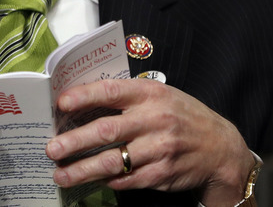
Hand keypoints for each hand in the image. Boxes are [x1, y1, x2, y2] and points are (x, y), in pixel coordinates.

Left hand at [45, 79, 254, 204]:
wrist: (221, 147)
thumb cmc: (182, 116)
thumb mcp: (161, 95)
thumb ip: (128, 98)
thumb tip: (83, 103)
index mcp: (150, 94)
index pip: (110, 91)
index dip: (84, 96)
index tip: (61, 103)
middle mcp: (155, 119)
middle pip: (106, 131)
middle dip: (74, 142)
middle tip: (51, 149)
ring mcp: (159, 149)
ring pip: (113, 161)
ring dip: (83, 170)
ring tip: (61, 175)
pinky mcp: (162, 174)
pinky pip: (127, 180)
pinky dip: (108, 181)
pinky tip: (93, 181)